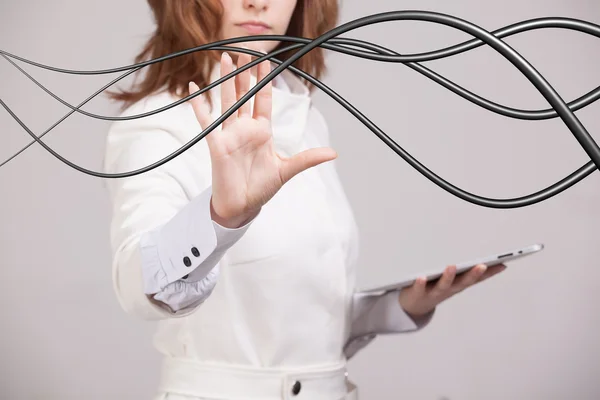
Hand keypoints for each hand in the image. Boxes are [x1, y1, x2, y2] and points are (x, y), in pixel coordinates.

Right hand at [188, 50, 337, 227]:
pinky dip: (199, 106)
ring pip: (228, 101)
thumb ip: (307, 159)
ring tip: (225, 58)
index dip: (264, 80)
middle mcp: (245, 129)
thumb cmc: (261, 188)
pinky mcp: (216, 144)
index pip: (264, 100)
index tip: (265, 61)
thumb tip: (333, 153)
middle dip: (245, 73)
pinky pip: (206, 121)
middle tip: (244, 50)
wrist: (242, 206)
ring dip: (226, 80)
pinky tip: (193, 89)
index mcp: (262, 131)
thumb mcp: (287, 170)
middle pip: (245, 94)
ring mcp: (229, 134)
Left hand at [398, 263, 506, 317]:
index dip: (490, 273)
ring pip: (443, 285)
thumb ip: (467, 272)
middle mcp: (449, 289)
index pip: (476, 278)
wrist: (414, 306)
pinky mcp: (418, 293)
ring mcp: (434, 292)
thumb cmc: (437, 288)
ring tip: (452, 266)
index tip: (502, 264)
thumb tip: (485, 260)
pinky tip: (422, 277)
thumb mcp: (454, 281)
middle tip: (482, 265)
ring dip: (448, 277)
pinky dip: (421, 283)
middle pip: (462, 282)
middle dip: (472, 274)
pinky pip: (419, 288)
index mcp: (458, 284)